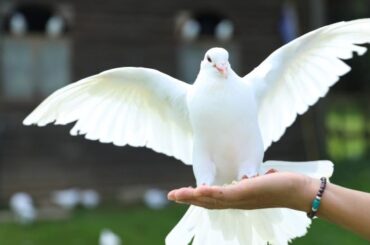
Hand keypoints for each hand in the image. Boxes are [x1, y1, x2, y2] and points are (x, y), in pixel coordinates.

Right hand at [168, 172, 310, 210]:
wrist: (299, 190)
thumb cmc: (283, 185)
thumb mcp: (263, 181)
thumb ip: (255, 179)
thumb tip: (258, 175)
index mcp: (238, 199)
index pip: (214, 200)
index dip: (197, 198)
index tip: (184, 193)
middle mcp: (237, 202)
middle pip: (207, 203)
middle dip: (188, 199)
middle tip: (171, 196)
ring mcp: (240, 199)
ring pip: (211, 200)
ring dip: (192, 198)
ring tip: (176, 195)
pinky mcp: (245, 193)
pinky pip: (223, 194)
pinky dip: (209, 193)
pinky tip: (198, 189)